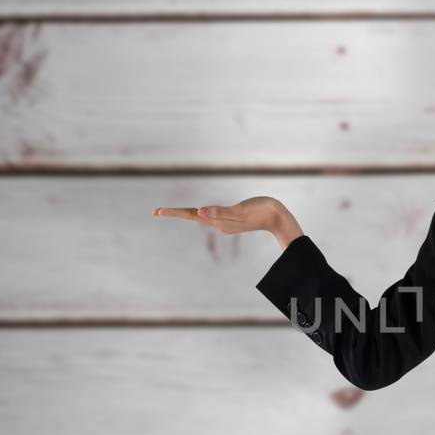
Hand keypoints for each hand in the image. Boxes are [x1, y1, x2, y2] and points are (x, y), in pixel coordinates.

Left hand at [153, 196, 301, 244]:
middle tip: (155, 212)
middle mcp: (218, 223)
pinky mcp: (232, 219)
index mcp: (218, 221)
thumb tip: (199, 213)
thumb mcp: (239, 211)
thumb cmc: (261, 211)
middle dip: (175, 214)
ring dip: (185, 214)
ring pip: (200, 217)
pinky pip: (210, 216)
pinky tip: (198, 213)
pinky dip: (199, 213)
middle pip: (192, 216)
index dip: (173, 212)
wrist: (278, 218)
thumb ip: (219, 212)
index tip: (156, 211)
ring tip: (171, 212)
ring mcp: (225, 222)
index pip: (190, 215)